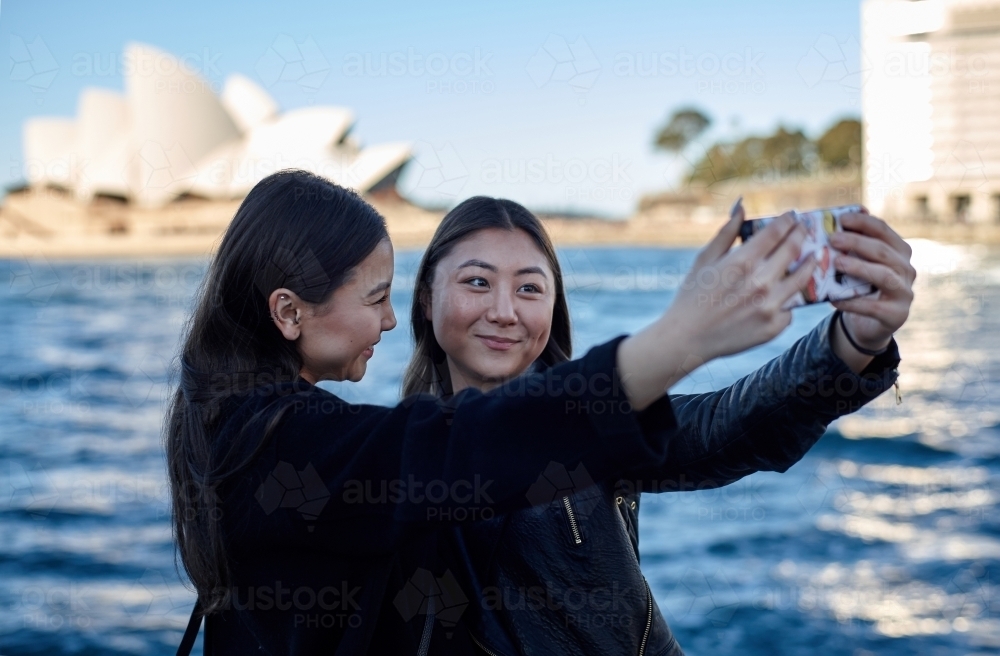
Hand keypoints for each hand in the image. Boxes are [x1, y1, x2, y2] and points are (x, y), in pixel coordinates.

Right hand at [667, 197, 818, 360]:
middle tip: (804, 230)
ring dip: (810, 263)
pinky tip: (785, 293)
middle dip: (801, 235)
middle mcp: (761, 282)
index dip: (788, 220)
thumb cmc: (692, 295)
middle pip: (794, 249)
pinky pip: (791, 307)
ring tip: (812, 256)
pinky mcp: (774, 326)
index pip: (777, 231)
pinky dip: (789, 298)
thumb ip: (726, 232)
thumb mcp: (704, 259)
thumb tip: (741, 205)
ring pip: (803, 278)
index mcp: (743, 261)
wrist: (687, 338)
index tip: (793, 215)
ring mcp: (770, 306)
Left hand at [827, 211, 915, 352]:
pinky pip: (873, 307)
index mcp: (899, 251)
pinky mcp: (896, 315)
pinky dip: (852, 302)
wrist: (868, 324)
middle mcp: (906, 269)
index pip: (883, 230)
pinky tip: (832, 299)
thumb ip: (852, 247)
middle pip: (883, 251)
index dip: (863, 223)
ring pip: (884, 275)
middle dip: (857, 243)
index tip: (840, 219)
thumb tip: (832, 224)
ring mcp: (904, 293)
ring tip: (836, 263)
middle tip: (832, 239)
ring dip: (859, 267)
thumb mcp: (859, 264)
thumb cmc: (860, 287)